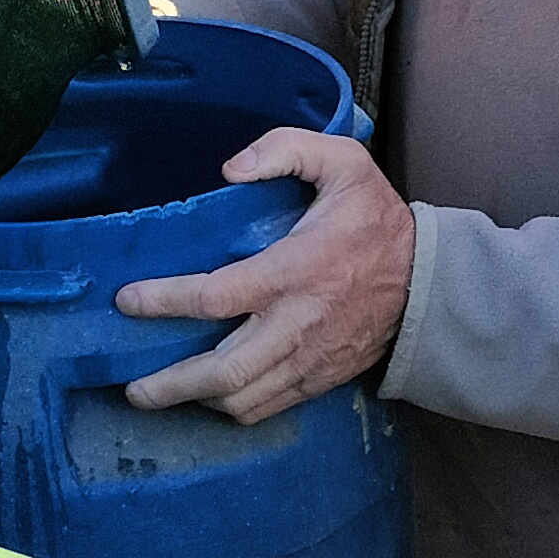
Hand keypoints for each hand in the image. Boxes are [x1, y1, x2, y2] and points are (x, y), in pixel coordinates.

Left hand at [114, 129, 415, 422]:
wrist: (432, 282)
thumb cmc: (376, 220)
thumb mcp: (343, 161)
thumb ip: (285, 149)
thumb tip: (231, 169)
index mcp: (296, 269)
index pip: (217, 295)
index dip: (164, 301)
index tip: (127, 300)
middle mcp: (298, 323)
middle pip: (223, 371)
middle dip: (170, 385)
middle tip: (132, 388)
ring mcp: (310, 359)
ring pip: (242, 399)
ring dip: (195, 401)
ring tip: (159, 393)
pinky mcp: (320, 379)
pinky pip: (267, 407)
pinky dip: (232, 408)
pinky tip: (208, 395)